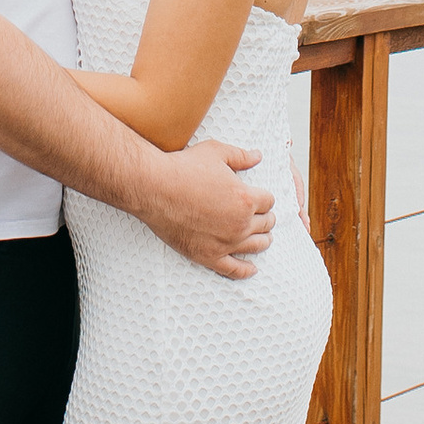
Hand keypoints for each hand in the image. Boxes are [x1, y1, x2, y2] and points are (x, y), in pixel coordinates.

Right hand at [132, 135, 273, 278]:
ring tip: (263, 239)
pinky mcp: (208, 256)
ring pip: (256, 246)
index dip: (265, 198)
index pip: (269, 201)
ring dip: (262, 241)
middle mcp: (240, 223)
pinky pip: (234, 269)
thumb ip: (241, 156)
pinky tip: (252, 269)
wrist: (154, 188)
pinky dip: (246, 270)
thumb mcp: (216, 152)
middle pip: (265, 224)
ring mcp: (226, 243)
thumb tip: (257, 156)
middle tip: (264, 217)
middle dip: (266, 218)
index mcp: (245, 198)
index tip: (261, 198)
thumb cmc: (183, 168)